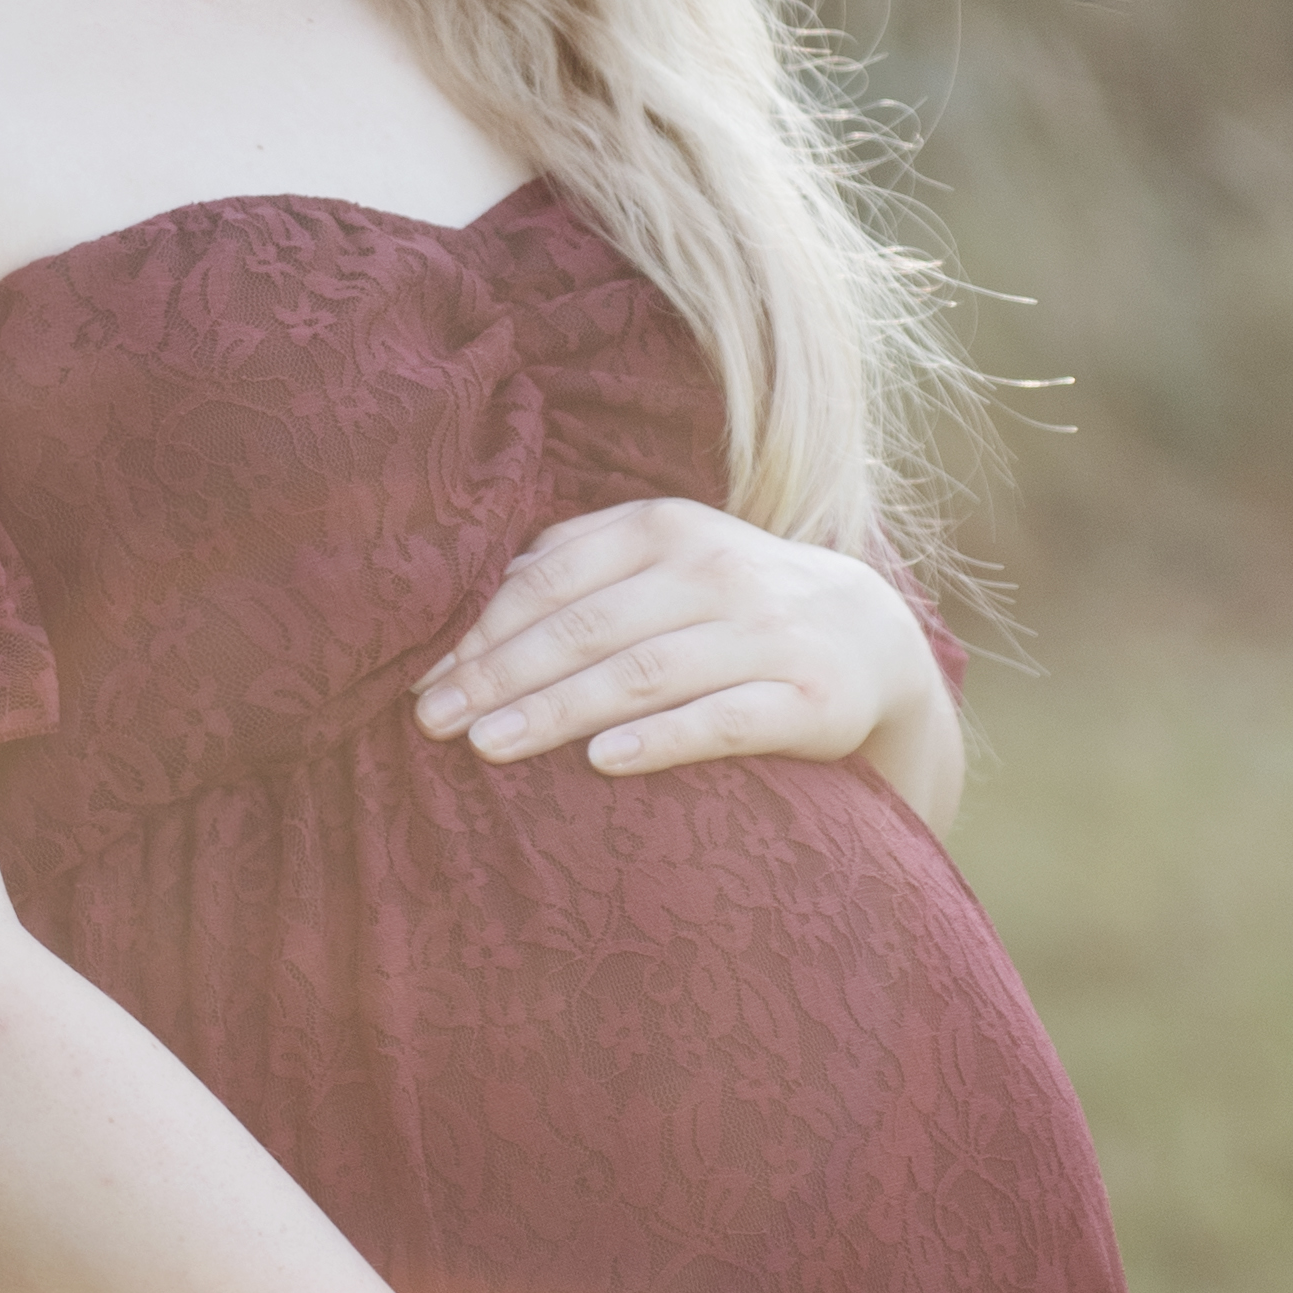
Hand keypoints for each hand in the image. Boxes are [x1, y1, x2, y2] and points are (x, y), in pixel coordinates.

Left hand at [413, 498, 956, 809]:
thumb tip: (468, 599)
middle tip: (435, 722)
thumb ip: (576, 567)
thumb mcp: (661, 561)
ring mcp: (766, 634)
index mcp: (664, 529)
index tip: (423, 681)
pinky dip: (662, 739)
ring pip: (645, 671)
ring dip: (559, 710)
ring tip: (490, 746)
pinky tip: (603, 763)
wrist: (868, 635)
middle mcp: (715, 571)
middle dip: (502, 676)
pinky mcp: (809, 699)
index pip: (553, 579)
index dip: (483, 631)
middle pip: (588, 627)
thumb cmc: (729, 603)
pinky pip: (725, 720)